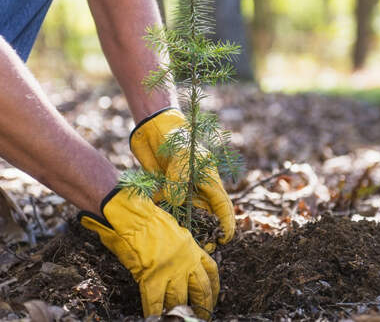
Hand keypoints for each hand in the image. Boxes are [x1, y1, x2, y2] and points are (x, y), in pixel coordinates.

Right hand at [78, 187, 218, 318]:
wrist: (134, 217)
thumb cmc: (148, 219)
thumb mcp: (173, 230)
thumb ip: (179, 248)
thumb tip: (178, 261)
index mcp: (192, 248)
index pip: (211, 271)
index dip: (214, 287)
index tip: (213, 297)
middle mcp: (186, 261)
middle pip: (201, 290)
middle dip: (202, 306)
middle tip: (200, 316)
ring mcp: (171, 271)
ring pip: (180, 299)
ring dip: (179, 311)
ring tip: (178, 318)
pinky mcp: (153, 278)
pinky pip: (156, 302)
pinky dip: (155, 312)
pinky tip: (155, 317)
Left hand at [129, 108, 234, 244]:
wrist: (153, 128)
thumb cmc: (176, 137)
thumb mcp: (180, 156)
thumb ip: (179, 180)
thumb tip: (176, 203)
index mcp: (209, 181)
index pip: (222, 207)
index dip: (226, 224)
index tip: (224, 240)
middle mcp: (197, 189)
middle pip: (206, 217)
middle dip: (205, 235)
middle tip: (201, 250)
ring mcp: (180, 191)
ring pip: (186, 216)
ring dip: (184, 229)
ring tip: (182, 244)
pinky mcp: (164, 191)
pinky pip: (166, 209)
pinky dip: (163, 216)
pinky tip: (160, 225)